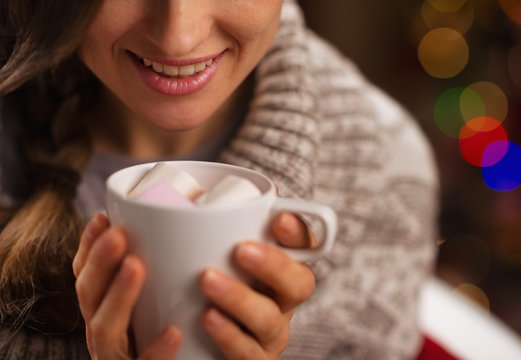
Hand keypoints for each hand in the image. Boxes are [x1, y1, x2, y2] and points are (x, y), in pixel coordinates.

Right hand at [72, 213, 182, 358]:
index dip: (88, 247)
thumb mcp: (153, 304)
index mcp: (103, 311)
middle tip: (118, 233)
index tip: (103, 217)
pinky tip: (172, 332)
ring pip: (105, 329)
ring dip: (119, 296)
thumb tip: (176, 231)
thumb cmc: (164, 338)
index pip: (86, 276)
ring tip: (136, 266)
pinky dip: (155, 350)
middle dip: (100, 262)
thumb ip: (156, 277)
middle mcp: (102, 333)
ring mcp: (115, 358)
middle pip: (89, 296)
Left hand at [199, 212, 315, 358]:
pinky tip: (207, 317)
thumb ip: (213, 227)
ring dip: (242, 299)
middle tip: (241, 249)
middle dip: (275, 265)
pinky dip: (230, 336)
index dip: (298, 232)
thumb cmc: (205, 283)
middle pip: (300, 284)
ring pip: (271, 320)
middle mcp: (282, 301)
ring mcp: (269, 334)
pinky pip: (249, 354)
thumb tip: (195, 191)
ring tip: (208, 279)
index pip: (304, 245)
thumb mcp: (211, 252)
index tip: (278, 218)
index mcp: (280, 268)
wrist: (192, 344)